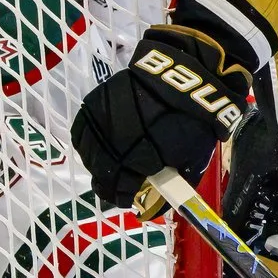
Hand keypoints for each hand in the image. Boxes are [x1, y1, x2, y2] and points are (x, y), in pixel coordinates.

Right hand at [71, 26, 250, 207]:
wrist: (185, 73)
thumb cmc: (194, 118)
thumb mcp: (194, 156)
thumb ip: (176, 183)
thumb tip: (157, 205)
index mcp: (148, 151)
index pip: (126, 185)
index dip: (125, 196)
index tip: (129, 199)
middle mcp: (122, 135)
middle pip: (105, 170)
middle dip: (110, 184)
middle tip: (117, 189)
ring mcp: (106, 117)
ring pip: (90, 152)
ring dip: (98, 165)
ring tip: (109, 169)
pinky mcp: (97, 101)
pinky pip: (83, 131)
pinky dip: (88, 144)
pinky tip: (97, 149)